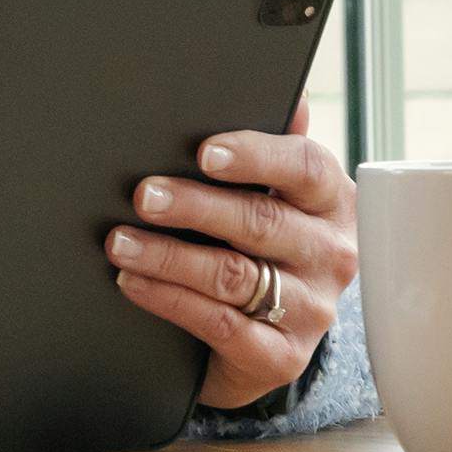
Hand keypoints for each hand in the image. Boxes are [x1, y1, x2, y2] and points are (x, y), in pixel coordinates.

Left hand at [105, 96, 358, 411]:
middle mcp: (330, 254)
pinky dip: (169, 300)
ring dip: (168, 256)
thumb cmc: (263, 246)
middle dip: (193, 205)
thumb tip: (292, 93)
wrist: (270, 338)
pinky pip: (221, 325)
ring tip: (120, 241)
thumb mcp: (275, 195)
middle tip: (143, 195)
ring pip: (234, 276)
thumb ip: (275, 145)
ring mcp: (310, 310)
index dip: (255, 156)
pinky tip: (133, 282)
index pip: (306, 167)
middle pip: (260, 221)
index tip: (204, 152)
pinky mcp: (282, 357)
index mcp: (332, 202)